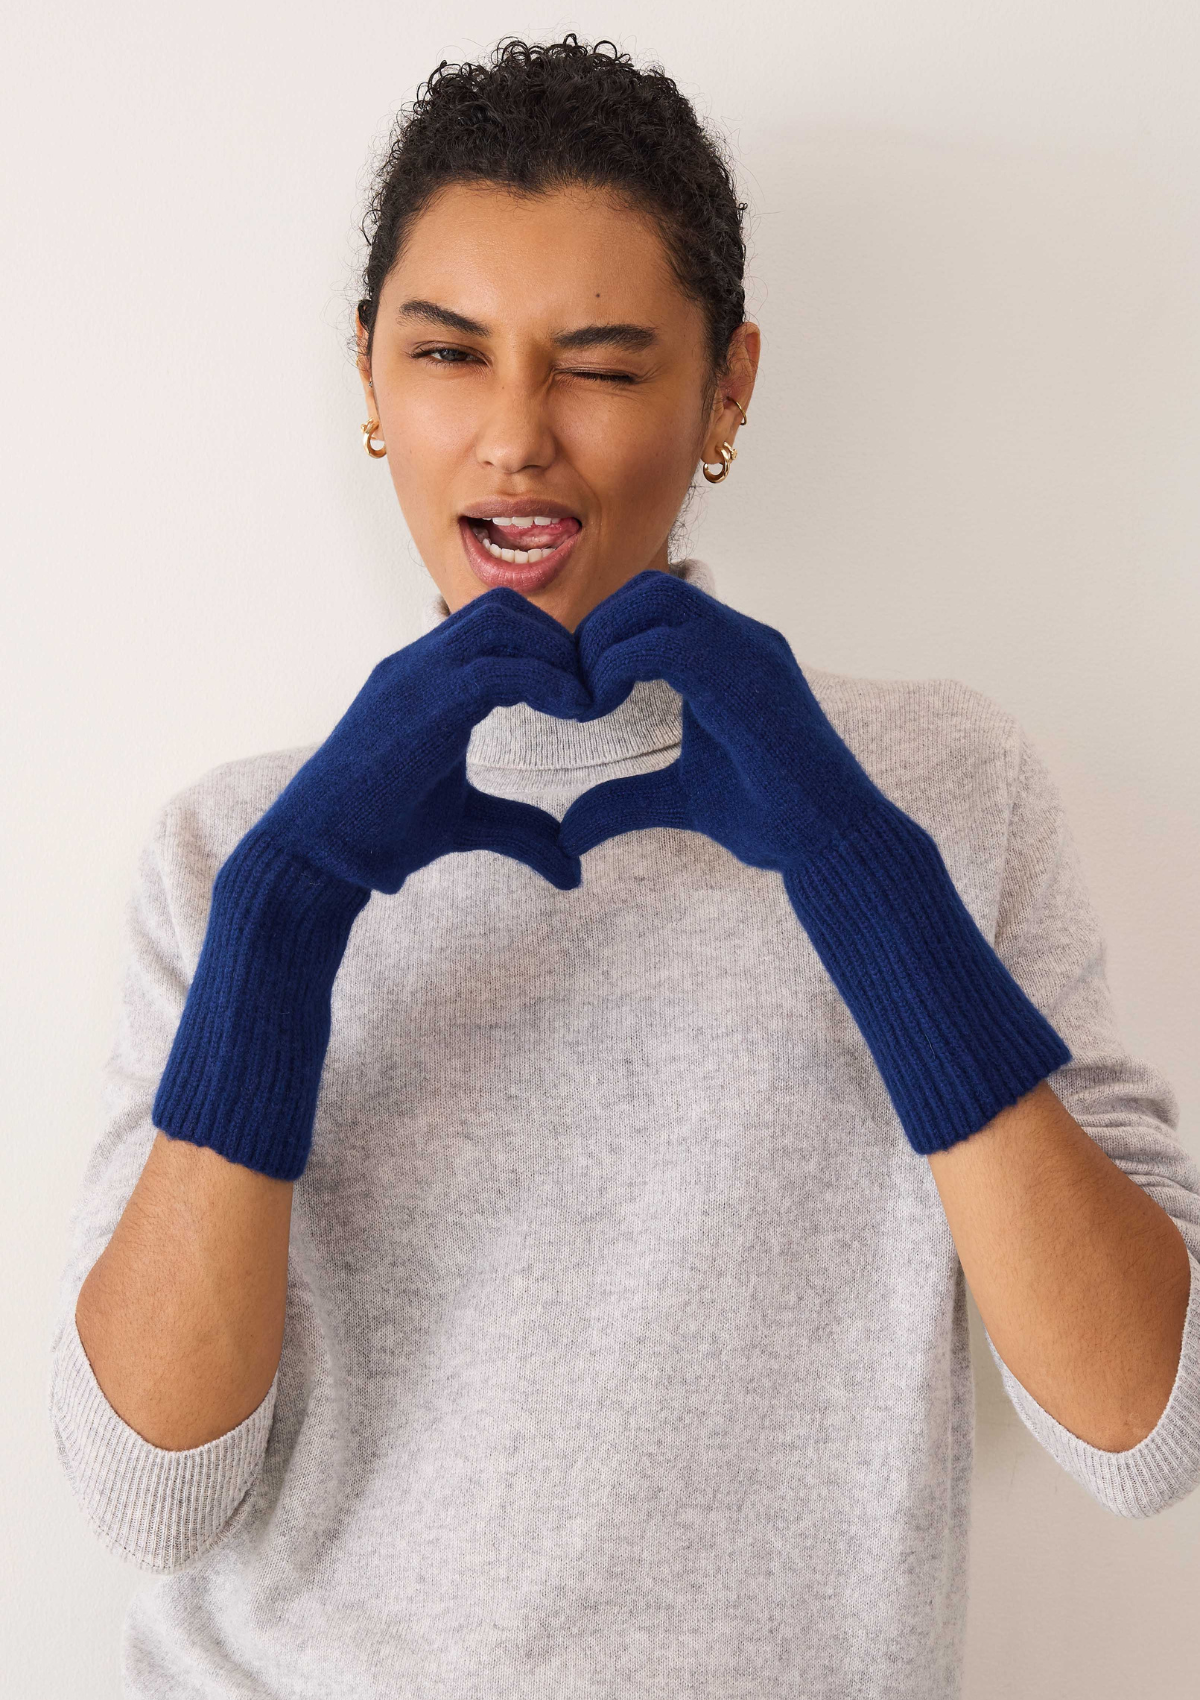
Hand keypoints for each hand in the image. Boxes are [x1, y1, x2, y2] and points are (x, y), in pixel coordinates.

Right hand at [153, 589, 591, 1179]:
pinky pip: (494, 667)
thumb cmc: (379, 838)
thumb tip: (573, 867)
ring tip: (588, 705)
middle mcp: (418, 664)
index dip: (551, 650)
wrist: (314, 857)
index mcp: (428, 680)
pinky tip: (574, 715)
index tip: (588, 696)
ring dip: (556, 656)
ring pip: (502, 623)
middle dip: (560, 643)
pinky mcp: (415, 703)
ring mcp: (412, 676)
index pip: (500, 625)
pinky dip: (546, 681)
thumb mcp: (467, 825)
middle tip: (595, 695)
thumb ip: (521, 830)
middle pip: (505, 609)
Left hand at [559, 571, 1070, 1155]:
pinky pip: (668, 641)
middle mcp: (745, 639)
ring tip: (585, 703)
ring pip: (656, 600)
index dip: (603, 639)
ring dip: (604, 645)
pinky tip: (602, 710)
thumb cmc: (773, 821)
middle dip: (596, 634)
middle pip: (648, 590)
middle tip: (572, 696)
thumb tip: (568, 832)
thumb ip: (623, 801)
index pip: (653, 605)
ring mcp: (752, 650)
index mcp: (731, 655)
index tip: (576, 697)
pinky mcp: (752, 675)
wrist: (834, 845)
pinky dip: (618, 666)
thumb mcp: (677, 802)